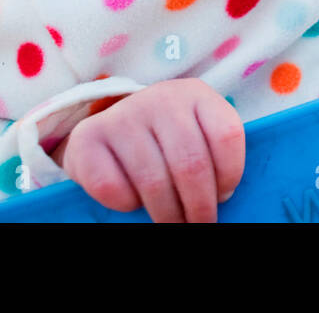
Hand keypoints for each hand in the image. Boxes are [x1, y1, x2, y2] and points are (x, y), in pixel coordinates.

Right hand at [51, 78, 245, 222]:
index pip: (226, 135)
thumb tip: (223, 198)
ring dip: (167, 213)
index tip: (223, 196)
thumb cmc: (165, 141)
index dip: (229, 174)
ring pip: (154, 181)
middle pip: (191, 163)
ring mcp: (123, 115)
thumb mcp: (196, 134)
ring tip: (174, 223)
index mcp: (196, 94)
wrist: (108, 130)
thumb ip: (212, 155)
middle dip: (200, 206)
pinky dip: (127, 205)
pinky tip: (134, 201)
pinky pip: (113, 188)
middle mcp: (161, 98)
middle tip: (200, 224)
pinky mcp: (88, 137)